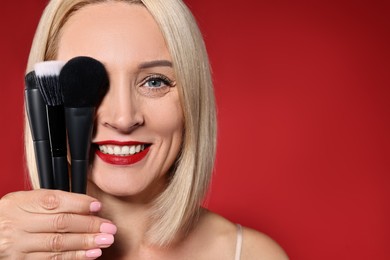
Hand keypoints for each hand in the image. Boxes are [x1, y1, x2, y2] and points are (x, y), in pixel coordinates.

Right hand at [0, 189, 115, 258]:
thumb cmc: (12, 216)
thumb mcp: (25, 201)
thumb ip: (52, 201)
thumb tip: (88, 205)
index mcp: (20, 203)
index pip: (54, 201)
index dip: (79, 203)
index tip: (97, 205)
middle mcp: (18, 224)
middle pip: (60, 223)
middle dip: (89, 225)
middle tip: (109, 227)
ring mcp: (18, 245)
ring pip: (58, 244)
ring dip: (85, 243)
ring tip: (105, 241)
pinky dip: (74, 257)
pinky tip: (90, 254)